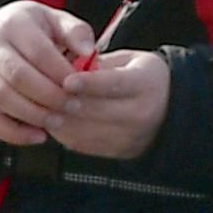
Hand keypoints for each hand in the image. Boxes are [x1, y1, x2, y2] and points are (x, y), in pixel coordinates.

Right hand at [0, 0, 95, 147]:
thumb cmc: (33, 29)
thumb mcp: (56, 20)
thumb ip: (76, 33)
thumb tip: (87, 51)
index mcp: (15, 25)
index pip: (38, 51)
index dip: (61, 72)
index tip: (80, 86)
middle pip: (18, 76)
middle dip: (49, 96)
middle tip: (74, 106)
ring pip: (1, 98)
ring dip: (33, 115)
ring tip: (58, 121)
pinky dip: (14, 133)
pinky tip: (38, 136)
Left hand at [54, 47, 171, 161]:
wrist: (170, 110)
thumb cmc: (144, 78)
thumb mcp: (130, 60)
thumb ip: (100, 63)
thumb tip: (67, 67)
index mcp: (144, 84)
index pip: (114, 85)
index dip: (88, 83)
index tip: (67, 80)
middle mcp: (139, 114)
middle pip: (94, 110)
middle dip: (65, 101)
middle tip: (42, 90)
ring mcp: (128, 137)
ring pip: (83, 130)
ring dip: (59, 118)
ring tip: (43, 104)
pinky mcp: (116, 152)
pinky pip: (80, 144)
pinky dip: (62, 132)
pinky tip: (53, 119)